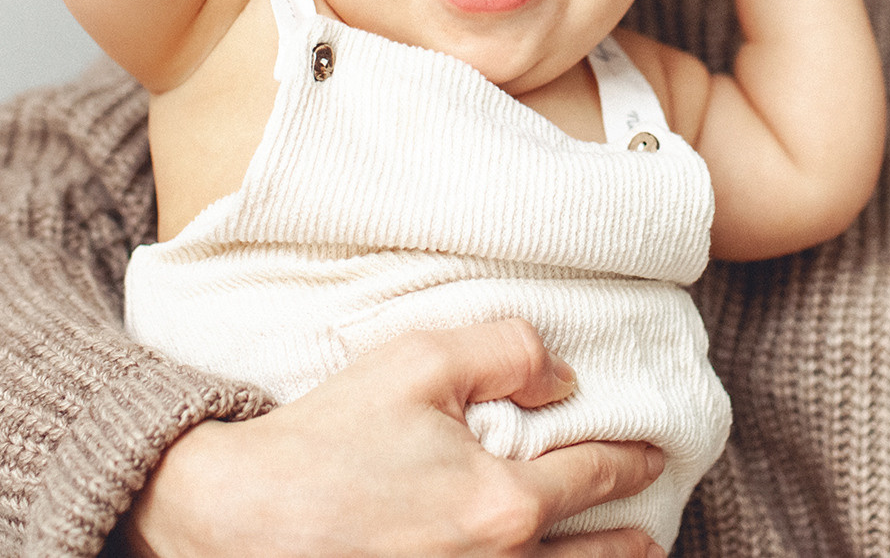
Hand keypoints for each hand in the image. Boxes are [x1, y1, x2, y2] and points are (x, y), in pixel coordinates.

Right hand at [119, 319, 666, 557]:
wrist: (234, 520)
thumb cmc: (323, 440)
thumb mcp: (417, 362)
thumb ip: (507, 352)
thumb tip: (564, 378)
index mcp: (505, 504)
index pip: (598, 477)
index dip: (634, 459)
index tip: (656, 454)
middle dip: (630, 542)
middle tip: (651, 532)